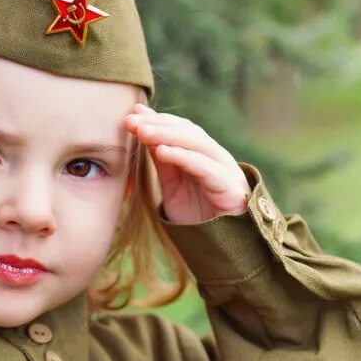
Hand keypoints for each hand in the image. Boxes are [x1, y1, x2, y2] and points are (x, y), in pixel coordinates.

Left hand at [124, 103, 251, 224]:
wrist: (222, 245)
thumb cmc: (198, 216)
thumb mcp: (173, 186)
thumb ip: (163, 162)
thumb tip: (143, 133)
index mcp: (203, 154)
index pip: (179, 128)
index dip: (156, 120)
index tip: (131, 115)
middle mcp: (215, 156)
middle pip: (186, 131)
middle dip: (157, 124)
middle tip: (131, 121)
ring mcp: (225, 169)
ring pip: (196, 144)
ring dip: (166, 135)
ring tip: (142, 132)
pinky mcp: (230, 185)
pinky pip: (204, 166)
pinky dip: (183, 156)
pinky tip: (162, 152)